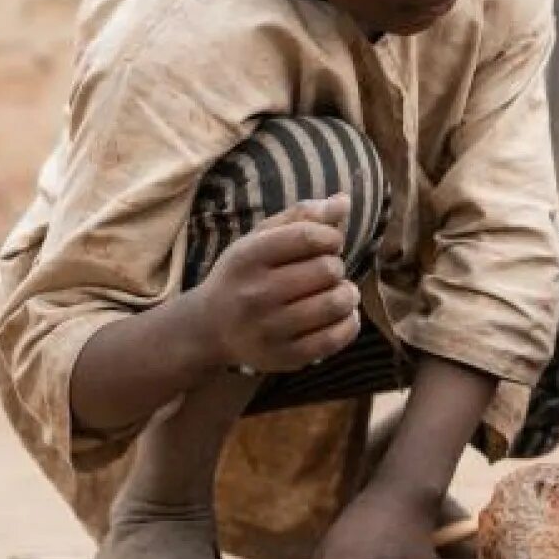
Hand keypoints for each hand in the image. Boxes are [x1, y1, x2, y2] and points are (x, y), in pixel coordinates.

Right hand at [195, 193, 361, 373]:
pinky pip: (336, 337)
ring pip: (335, 304)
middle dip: (335, 266)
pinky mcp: (285, 357)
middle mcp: (256, 294)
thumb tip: (344, 201)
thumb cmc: (244, 275)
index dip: (331, 237)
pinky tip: (341, 314)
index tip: (328, 243)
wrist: (209, 329)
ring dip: (347, 294)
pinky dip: (350, 322)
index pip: (309, 237)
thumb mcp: (261, 238)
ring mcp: (270, 330)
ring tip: (338, 292)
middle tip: (325, 272)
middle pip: (327, 270)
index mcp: (249, 257)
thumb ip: (302, 216)